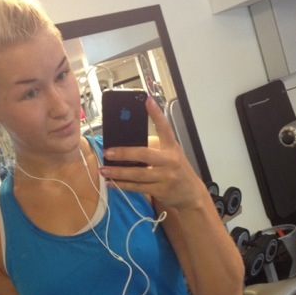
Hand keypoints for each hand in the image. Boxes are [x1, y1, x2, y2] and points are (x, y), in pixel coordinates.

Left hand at [100, 96, 206, 210]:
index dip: (156, 114)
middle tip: (107, 152)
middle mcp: (169, 160)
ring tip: (103, 169)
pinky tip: (111, 183)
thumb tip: (126, 145)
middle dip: (124, 153)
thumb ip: (155, 149)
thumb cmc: (177, 171)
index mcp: (172, 147)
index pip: (164, 128)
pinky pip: (138, 187)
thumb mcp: (172, 155)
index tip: (147, 100)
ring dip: (118, 172)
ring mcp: (165, 176)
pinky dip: (123, 185)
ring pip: (137, 174)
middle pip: (144, 154)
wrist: (191, 194)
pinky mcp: (160, 190)